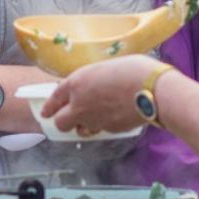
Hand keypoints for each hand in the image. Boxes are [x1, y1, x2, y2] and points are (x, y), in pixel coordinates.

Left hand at [41, 56, 158, 135]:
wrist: (153, 90)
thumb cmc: (132, 70)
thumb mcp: (105, 67)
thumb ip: (92, 80)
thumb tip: (90, 87)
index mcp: (76, 83)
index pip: (54, 98)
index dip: (49, 106)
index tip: (46, 112)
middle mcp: (80, 105)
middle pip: (61, 122)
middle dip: (63, 121)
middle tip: (70, 117)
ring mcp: (94, 120)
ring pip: (80, 130)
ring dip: (83, 126)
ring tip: (95, 117)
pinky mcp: (109, 130)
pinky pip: (101, 129)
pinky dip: (104, 125)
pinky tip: (114, 115)